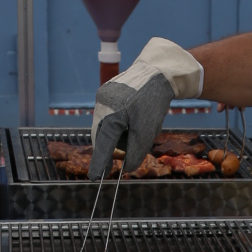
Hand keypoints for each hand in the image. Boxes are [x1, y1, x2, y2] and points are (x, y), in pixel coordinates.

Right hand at [89, 37, 204, 179]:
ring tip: (136, 125)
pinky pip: (106, 114)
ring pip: (104, 126)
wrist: (156, 73)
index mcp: (113, 115)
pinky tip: (131, 115)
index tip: (95, 178)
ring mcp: (101, 97)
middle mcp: (102, 104)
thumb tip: (127, 168)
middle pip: (102, 136)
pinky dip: (117, 121)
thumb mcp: (147, 132)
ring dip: (117, 133)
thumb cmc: (153, 104)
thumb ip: (136, 152)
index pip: (103, 145)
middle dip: (112, 145)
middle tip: (123, 151)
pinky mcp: (104, 92)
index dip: (99, 163)